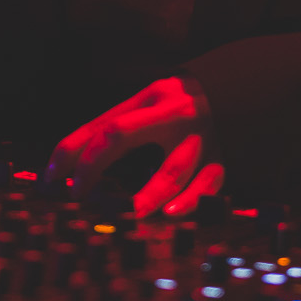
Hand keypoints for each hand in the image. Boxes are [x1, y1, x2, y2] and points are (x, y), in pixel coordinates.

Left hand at [44, 77, 224, 218]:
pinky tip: (171, 215)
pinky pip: (207, 185)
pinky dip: (189, 202)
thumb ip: (121, 126)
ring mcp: (197, 137)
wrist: (247, 85)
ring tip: (125, 215)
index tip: (53, 179)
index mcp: (149, 98)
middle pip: (121, 135)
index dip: (70, 152)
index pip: (100, 125)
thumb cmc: (186, 101)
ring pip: (169, 169)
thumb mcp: (154, 102)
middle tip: (78, 195)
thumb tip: (75, 160)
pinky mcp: (223, 159)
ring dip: (145, 196)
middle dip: (92, 165)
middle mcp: (170, 114)